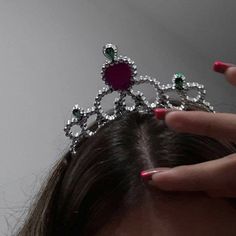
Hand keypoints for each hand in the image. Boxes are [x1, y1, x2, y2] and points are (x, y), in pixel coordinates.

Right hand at [148, 63, 235, 197]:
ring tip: (206, 77)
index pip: (211, 175)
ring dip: (230, 85)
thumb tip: (206, 191)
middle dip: (194, 123)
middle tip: (166, 117)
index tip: (152, 177)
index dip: (180, 179)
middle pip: (225, 130)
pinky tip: (222, 68)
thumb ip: (234, 191)